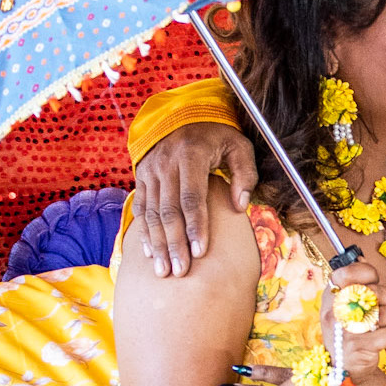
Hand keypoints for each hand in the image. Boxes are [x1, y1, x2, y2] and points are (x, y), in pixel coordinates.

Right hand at [132, 122, 258, 277]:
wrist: (182, 114)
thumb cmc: (217, 134)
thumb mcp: (239, 146)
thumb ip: (245, 174)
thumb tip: (240, 205)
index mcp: (191, 155)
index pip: (192, 197)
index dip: (196, 226)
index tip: (201, 252)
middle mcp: (166, 163)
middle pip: (169, 211)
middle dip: (174, 244)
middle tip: (181, 271)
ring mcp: (150, 170)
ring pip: (152, 214)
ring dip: (158, 245)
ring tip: (165, 271)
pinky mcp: (141, 177)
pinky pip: (141, 209)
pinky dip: (144, 233)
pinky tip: (150, 254)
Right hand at [320, 260, 385, 385]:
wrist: (346, 367)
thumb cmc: (350, 330)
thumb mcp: (344, 305)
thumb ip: (353, 283)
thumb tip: (361, 256)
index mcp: (331, 298)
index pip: (345, 273)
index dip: (366, 272)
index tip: (373, 280)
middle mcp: (335, 313)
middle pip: (375, 292)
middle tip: (384, 308)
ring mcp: (347, 331)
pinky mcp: (362, 348)